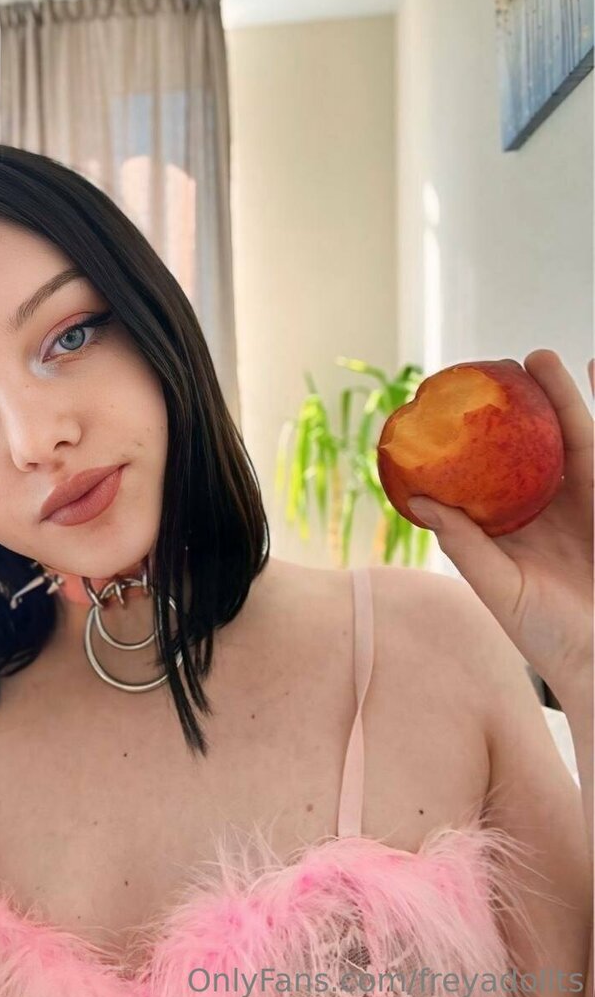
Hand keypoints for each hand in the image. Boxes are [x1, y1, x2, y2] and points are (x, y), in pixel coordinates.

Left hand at [407, 349, 592, 697]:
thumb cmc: (551, 638)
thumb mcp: (501, 589)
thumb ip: (465, 545)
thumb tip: (419, 498)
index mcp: (511, 528)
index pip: (486, 472)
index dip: (472, 440)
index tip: (450, 404)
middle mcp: (546, 509)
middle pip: (530, 445)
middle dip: (518, 406)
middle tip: (497, 367)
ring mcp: (584, 503)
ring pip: (571, 438)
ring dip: (558, 397)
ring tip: (538, 358)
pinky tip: (592, 372)